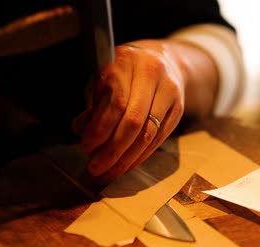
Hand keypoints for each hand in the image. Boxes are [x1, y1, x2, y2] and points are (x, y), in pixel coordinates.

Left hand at [73, 40, 185, 182]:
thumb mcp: (102, 78)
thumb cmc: (124, 71)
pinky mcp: (178, 108)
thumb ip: (92, 103)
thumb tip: (81, 130)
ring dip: (126, 160)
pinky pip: (158, 139)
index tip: (86, 147)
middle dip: (112, 151)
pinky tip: (125, 166)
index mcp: (126, 61)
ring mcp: (169, 90)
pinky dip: (139, 157)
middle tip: (95, 168)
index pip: (115, 102)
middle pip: (133, 121)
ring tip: (108, 173)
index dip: (100, 130)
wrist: (164, 60)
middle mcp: (151, 73)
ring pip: (148, 134)